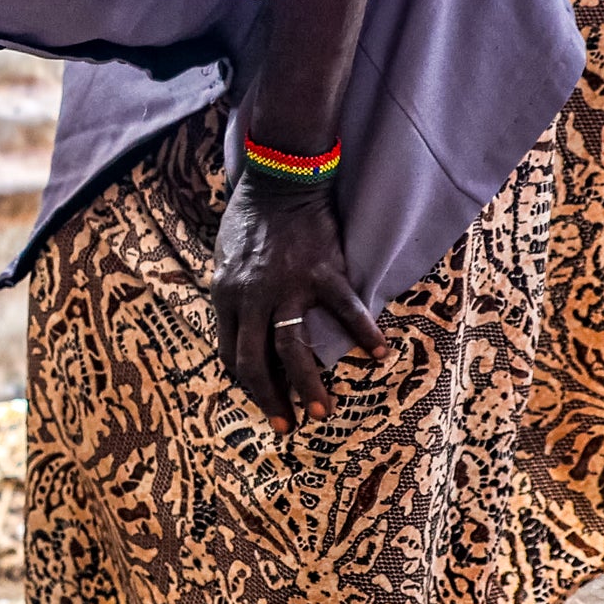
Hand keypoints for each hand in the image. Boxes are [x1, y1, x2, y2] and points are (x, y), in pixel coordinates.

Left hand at [210, 177, 384, 431]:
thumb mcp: (224, 260)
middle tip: (288, 425)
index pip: (230, 355)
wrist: (280, 178)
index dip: (246, 384)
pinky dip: (364, 334)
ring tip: (323, 412)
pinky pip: (345, 310)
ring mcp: (289, 287)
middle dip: (272, 400)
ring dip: (309, 386)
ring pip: (294, 349)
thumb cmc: (249, 219)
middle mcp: (252, 298)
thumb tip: (238, 330)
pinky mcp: (324, 272)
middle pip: (257, 362)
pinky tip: (380, 354)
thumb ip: (231, 296)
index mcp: (225, 296)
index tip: (263, 403)